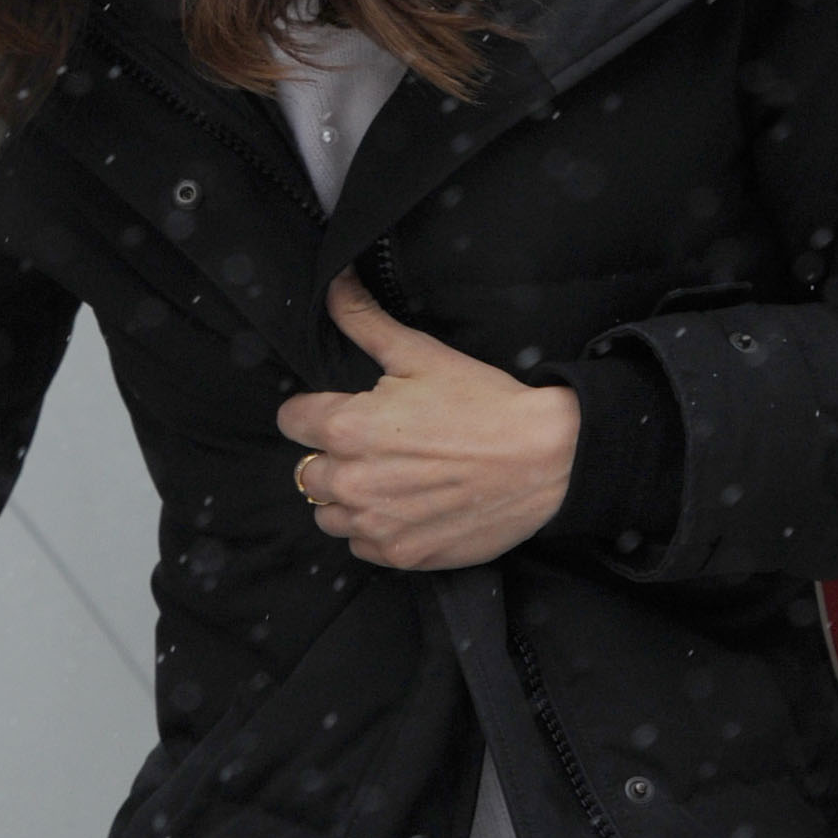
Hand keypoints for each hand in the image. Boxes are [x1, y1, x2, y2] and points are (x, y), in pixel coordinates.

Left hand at [277, 273, 579, 571]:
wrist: (545, 460)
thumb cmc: (484, 404)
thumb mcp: (420, 354)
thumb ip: (364, 321)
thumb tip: (334, 282)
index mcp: (347, 427)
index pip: (292, 420)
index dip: (315, 411)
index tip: (342, 411)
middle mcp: (351, 482)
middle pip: (307, 473)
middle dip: (333, 457)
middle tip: (377, 446)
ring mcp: (375, 524)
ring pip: (330, 515)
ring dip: (349, 499)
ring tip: (390, 479)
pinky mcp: (401, 554)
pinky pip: (362, 546)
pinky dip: (377, 530)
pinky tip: (408, 507)